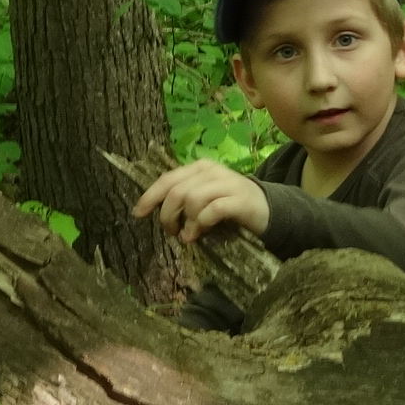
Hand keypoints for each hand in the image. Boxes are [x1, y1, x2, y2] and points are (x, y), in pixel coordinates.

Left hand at [132, 159, 269, 244]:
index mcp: (199, 168)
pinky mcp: (240, 200)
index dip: (150, 196)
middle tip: (172, 232)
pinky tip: (201, 233)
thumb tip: (157, 212)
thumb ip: (183, 199)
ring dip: (186, 222)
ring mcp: (227, 184)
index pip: (168, 179)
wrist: (266, 208)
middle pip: (177, 191)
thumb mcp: (203, 198)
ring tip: (189, 236)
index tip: (138, 213)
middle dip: (168, 215)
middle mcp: (211, 172)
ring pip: (192, 199)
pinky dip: (202, 224)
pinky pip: (212, 210)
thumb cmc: (229, 204)